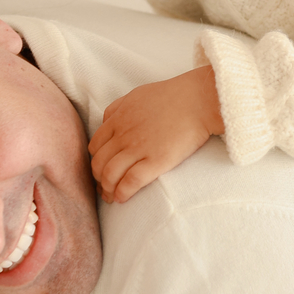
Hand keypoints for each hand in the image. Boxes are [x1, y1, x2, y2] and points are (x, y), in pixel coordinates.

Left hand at [88, 65, 224, 202]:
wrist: (198, 101)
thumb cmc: (172, 96)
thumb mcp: (137, 95)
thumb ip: (118, 108)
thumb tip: (107, 122)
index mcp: (118, 119)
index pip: (95, 146)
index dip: (95, 161)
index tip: (101, 170)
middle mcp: (124, 135)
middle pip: (99, 163)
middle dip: (98, 179)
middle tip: (104, 187)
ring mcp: (139, 148)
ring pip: (110, 174)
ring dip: (107, 189)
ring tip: (112, 196)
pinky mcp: (156, 161)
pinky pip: (130, 181)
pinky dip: (122, 193)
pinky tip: (122, 198)